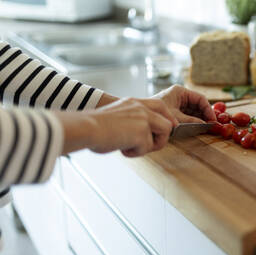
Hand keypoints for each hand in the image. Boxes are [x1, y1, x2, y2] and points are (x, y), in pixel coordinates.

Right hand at [59, 98, 177, 156]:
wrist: (85, 128)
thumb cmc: (92, 127)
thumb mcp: (115, 117)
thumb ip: (129, 122)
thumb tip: (136, 138)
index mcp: (133, 102)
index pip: (160, 105)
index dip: (168, 118)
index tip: (170, 128)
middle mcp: (141, 108)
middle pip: (168, 123)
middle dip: (162, 138)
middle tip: (149, 146)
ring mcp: (143, 119)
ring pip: (163, 135)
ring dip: (149, 146)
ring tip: (130, 147)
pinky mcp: (142, 132)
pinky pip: (147, 148)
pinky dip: (134, 152)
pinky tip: (121, 148)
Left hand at [153, 85, 215, 122]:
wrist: (143, 119)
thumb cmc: (156, 114)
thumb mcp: (176, 118)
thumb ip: (191, 121)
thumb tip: (205, 125)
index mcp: (180, 92)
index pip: (200, 99)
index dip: (208, 109)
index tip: (213, 120)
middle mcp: (180, 96)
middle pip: (198, 105)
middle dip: (205, 115)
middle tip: (211, 125)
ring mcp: (178, 103)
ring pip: (194, 111)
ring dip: (200, 119)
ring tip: (206, 127)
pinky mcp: (176, 111)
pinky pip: (189, 115)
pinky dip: (194, 121)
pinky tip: (199, 127)